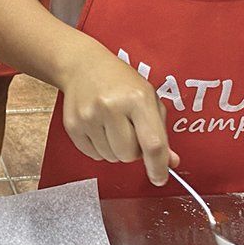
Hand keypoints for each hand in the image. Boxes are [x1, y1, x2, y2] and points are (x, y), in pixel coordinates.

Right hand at [59, 50, 177, 186]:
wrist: (84, 66)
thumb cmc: (121, 82)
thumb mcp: (148, 99)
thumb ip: (160, 132)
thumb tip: (170, 162)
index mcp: (137, 98)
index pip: (152, 143)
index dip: (158, 166)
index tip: (160, 178)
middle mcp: (112, 107)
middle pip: (130, 155)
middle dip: (134, 150)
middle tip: (130, 130)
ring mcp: (90, 117)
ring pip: (111, 157)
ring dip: (116, 149)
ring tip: (113, 126)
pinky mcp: (73, 126)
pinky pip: (94, 155)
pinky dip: (100, 148)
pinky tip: (99, 127)